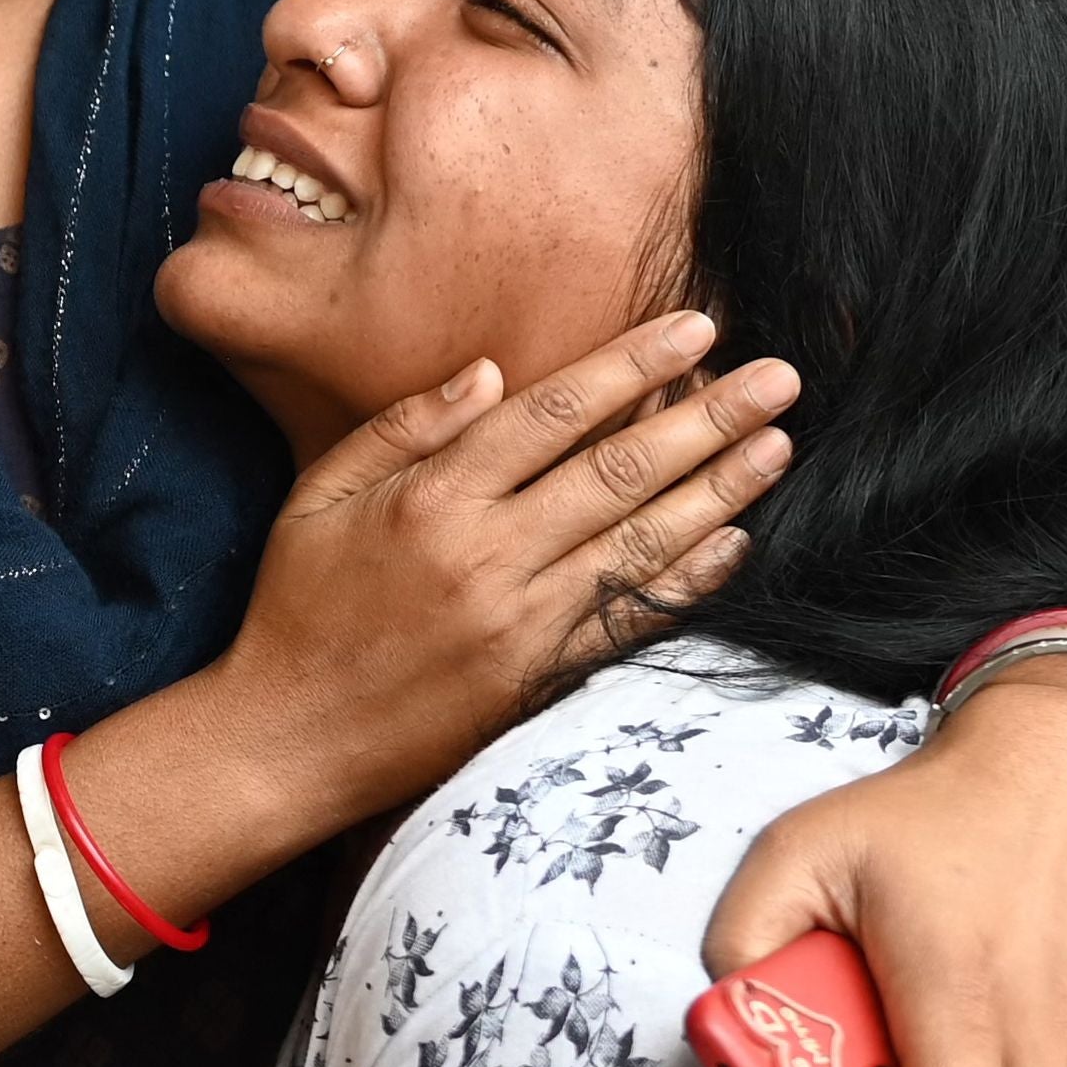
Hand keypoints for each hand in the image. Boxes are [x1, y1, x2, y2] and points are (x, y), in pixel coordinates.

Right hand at [213, 313, 796, 835]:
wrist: (290, 738)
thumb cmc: (297, 607)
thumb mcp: (317, 497)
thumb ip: (405, 428)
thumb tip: (493, 370)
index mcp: (432, 500)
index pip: (552, 413)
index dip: (631, 365)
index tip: (696, 328)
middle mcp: (488, 556)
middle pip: (619, 471)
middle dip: (708, 418)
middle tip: (777, 377)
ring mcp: (522, 623)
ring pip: (642, 543)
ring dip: (720, 491)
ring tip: (777, 444)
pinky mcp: (539, 678)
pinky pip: (630, 621)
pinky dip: (688, 581)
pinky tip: (736, 542)